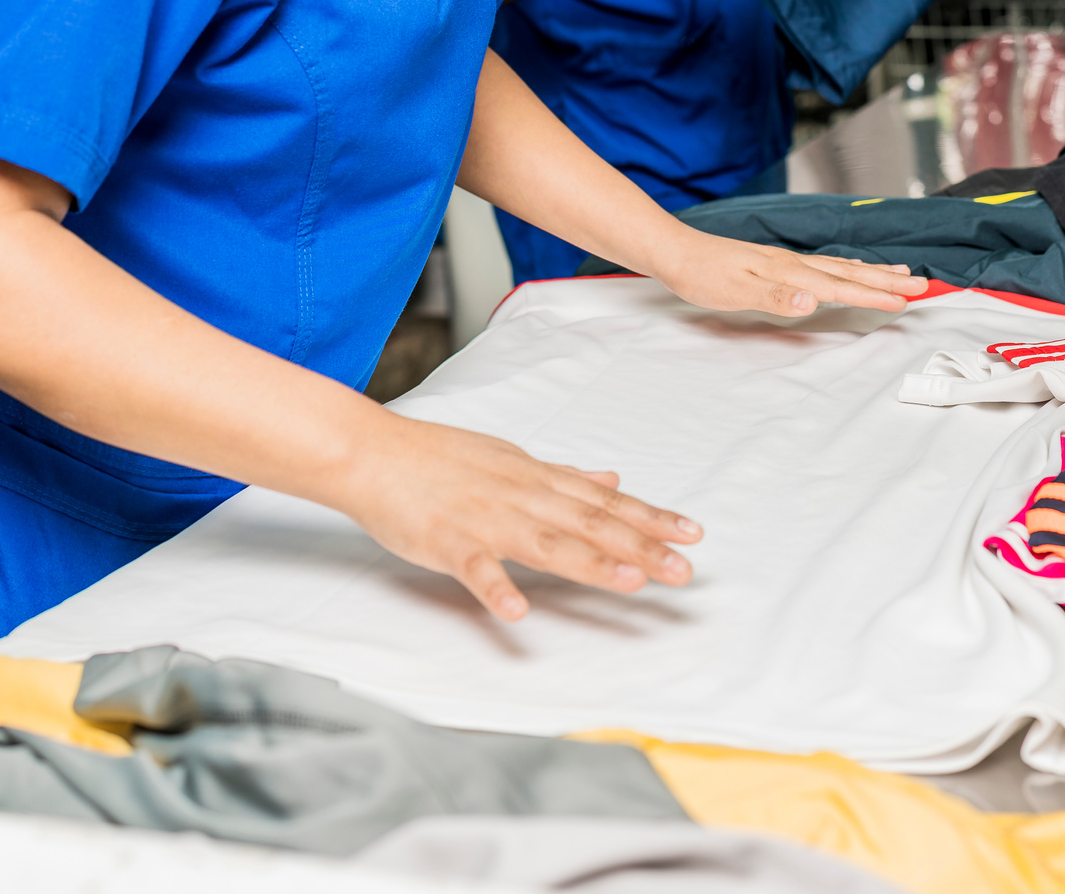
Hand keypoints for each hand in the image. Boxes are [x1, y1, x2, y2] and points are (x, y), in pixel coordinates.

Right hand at [337, 413, 701, 621]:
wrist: (372, 453)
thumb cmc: (440, 458)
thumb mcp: (512, 459)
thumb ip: (563, 476)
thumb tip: (610, 480)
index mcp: (539, 480)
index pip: (606, 502)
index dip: (651, 518)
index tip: (692, 534)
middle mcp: (523, 496)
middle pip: (590, 523)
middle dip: (642, 546)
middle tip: (684, 571)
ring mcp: (486, 519)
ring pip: (548, 542)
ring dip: (592, 562)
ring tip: (633, 582)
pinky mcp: (447, 541)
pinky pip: (476, 568)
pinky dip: (497, 588)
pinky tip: (519, 612)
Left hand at [653, 229, 929, 316]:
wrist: (675, 250)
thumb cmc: (701, 273)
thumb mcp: (734, 291)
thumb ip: (775, 297)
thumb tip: (812, 302)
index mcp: (788, 272)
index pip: (840, 285)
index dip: (873, 294)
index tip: (905, 300)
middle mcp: (793, 264)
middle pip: (849, 272)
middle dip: (886, 280)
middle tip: (921, 285)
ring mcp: (786, 262)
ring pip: (840, 267)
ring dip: (872, 272)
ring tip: (900, 273)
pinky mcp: (776, 264)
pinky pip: (824, 267)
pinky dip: (846, 269)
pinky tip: (848, 271)